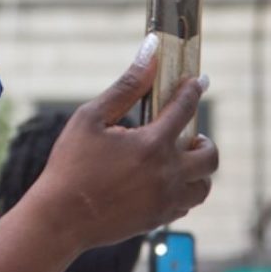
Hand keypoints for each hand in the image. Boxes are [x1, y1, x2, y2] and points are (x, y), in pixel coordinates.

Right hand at [29, 35, 218, 250]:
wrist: (61, 219)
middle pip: (209, 154)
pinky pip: (187, 204)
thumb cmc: (70, 164)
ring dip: (197, 170)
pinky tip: (162, 182)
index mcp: (152, 144)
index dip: (193, 90)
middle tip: (187, 136)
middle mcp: (167, 173)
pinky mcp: (158, 220)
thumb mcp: (90, 118)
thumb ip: (126, 86)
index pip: (186, 108)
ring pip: (204, 185)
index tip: (197, 82)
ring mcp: (165, 200)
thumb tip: (151, 51)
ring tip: (176, 162)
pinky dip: (183, 190)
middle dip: (204, 140)